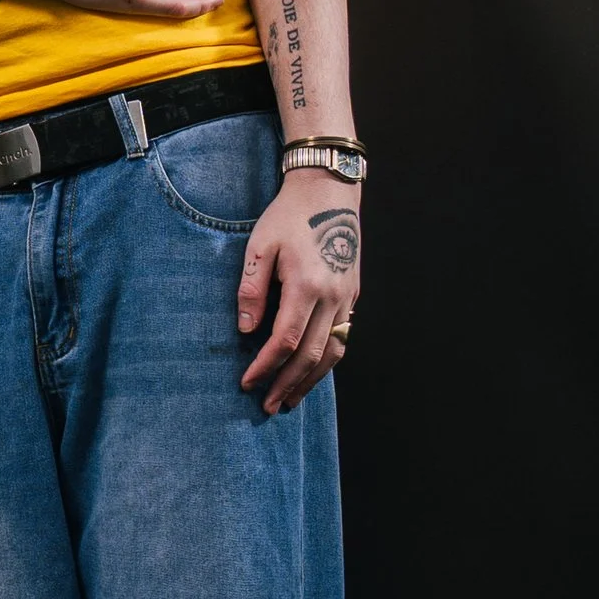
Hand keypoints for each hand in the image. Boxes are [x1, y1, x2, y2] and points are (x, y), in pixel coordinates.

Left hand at [238, 168, 359, 413]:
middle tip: (269, 406)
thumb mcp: (260, 245)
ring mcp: (346, 298)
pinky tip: (313, 372)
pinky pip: (342, 337)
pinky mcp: (353, 295)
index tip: (248, 382)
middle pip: (310, 355)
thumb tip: (246, 330)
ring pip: (332, 352)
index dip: (266, 367)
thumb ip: (251, 289)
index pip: (284, 340)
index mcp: (306, 285)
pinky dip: (327, 361)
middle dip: (288, 384)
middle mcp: (331, 297)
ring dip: (311, 380)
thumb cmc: (289, 216)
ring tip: (291, 399)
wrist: (330, 191)